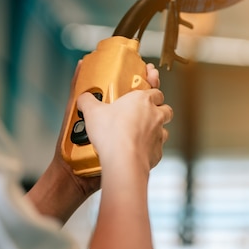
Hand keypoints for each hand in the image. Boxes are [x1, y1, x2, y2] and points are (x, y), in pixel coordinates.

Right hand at [28, 63, 168, 223]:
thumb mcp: (92, 112)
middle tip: (147, 112)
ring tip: (144, 132)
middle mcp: (154, 115)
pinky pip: (158, 147)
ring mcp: (158, 134)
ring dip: (157, 128)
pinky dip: (151, 147)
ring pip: (165, 127)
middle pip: (165, 108)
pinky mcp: (158, 152)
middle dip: (158, 108)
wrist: (122, 161)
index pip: (155, 89)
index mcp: (142, 100)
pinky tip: (140, 150)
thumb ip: (88, 101)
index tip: (150, 87)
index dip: (152, 88)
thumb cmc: (111, 134)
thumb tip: (83, 97)